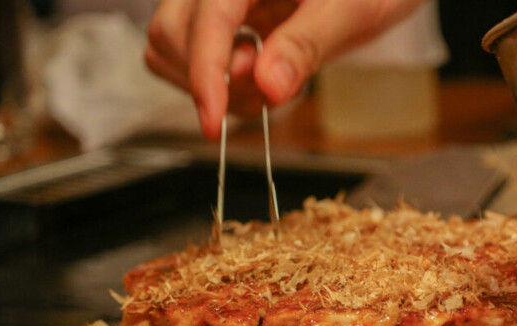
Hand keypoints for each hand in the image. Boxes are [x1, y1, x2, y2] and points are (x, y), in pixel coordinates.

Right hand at [146, 0, 425, 138]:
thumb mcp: (347, 12)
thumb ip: (305, 46)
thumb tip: (270, 85)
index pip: (207, 18)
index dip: (205, 74)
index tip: (213, 121)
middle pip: (171, 34)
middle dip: (212, 79)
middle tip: (269, 87)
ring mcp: (212, 0)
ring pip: (169, 50)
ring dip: (212, 86)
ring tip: (269, 83)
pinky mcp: (216, 20)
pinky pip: (187, 58)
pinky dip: (217, 85)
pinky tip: (259, 82)